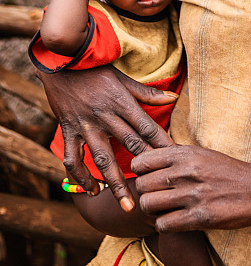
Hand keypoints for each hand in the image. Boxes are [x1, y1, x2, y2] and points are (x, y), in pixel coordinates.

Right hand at [37, 65, 176, 210]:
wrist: (60, 61)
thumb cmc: (96, 69)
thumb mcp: (123, 78)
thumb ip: (147, 93)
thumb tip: (174, 98)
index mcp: (121, 102)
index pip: (146, 127)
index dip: (162, 144)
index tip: (175, 161)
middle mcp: (105, 116)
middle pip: (128, 145)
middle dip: (144, 168)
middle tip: (157, 190)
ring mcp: (85, 125)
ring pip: (101, 158)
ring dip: (114, 183)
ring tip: (126, 205)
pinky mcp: (68, 130)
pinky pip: (73, 158)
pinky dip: (81, 177)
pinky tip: (93, 191)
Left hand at [132, 145, 250, 232]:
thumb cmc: (229, 172)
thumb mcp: (203, 154)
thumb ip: (176, 156)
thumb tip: (148, 158)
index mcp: (185, 154)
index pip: (141, 162)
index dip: (141, 173)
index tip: (149, 179)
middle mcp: (186, 172)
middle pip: (142, 185)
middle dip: (146, 194)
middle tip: (157, 198)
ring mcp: (192, 195)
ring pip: (149, 205)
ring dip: (153, 211)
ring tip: (165, 211)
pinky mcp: (199, 218)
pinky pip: (163, 224)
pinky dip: (165, 225)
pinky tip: (175, 221)